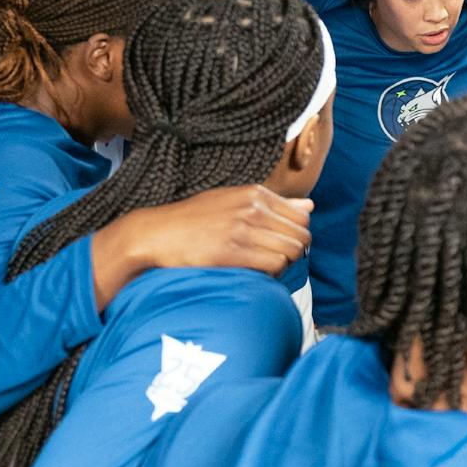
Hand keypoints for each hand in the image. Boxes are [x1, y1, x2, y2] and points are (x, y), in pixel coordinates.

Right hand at [95, 186, 312, 307]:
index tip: (279, 244)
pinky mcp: (232, 250)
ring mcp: (243, 228)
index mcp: (255, 193)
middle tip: (273, 259)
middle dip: (294, 252)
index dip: (296, 235)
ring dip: (283, 265)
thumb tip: (310, 205)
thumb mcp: (233, 201)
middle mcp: (253, 208)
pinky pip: (274, 265)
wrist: (156, 234)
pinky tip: (254, 272)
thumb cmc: (194, 220)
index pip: (302, 216)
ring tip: (262, 266)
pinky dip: (271, 274)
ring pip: (291, 252)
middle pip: (301, 236)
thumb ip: (273, 204)